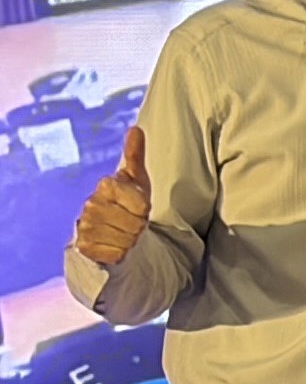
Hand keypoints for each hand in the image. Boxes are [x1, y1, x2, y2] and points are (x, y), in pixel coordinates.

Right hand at [71, 125, 149, 268]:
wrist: (107, 230)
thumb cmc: (127, 203)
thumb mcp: (137, 180)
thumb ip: (135, 155)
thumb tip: (136, 129)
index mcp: (105, 185)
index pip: (141, 204)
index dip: (145, 209)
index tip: (139, 207)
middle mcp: (90, 205)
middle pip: (135, 224)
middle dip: (139, 226)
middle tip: (131, 222)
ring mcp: (84, 226)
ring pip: (126, 240)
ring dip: (130, 240)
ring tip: (123, 233)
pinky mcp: (83, 247)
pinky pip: (115, 254)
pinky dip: (120, 253)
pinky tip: (114, 245)